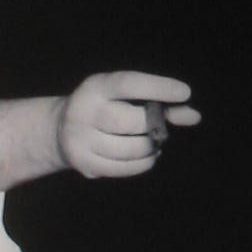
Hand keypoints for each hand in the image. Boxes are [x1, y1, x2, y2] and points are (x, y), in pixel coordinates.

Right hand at [56, 71, 199, 179]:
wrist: (58, 129)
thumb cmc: (104, 107)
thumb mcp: (124, 96)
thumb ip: (158, 102)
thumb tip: (193, 115)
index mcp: (95, 87)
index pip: (128, 83)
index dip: (158, 87)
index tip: (185, 93)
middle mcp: (83, 111)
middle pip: (130, 121)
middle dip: (154, 125)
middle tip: (163, 127)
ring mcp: (80, 140)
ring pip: (129, 149)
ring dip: (151, 148)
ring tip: (155, 143)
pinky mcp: (84, 163)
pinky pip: (123, 168)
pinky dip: (143, 163)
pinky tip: (147, 156)